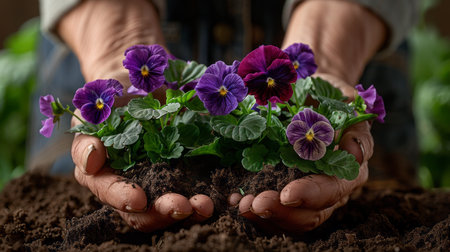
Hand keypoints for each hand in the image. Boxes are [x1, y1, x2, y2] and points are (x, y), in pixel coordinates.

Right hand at [71, 110, 213, 231]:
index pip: (110, 193)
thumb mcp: (96, 115)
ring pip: (169, 210)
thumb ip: (89, 138)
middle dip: (163, 212)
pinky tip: (220, 198)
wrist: (141, 91)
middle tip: (184, 206)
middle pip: (143, 213)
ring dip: (188, 212)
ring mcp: (158, 185)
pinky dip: (204, 199)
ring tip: (206, 205)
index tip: (139, 200)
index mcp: (103, 177)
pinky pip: (193, 194)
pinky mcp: (181, 178)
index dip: (122, 199)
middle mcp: (130, 189)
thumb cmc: (113, 103)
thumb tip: (91, 161)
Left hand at [233, 75, 373, 233]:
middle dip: (280, 212)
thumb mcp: (346, 103)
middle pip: (309, 215)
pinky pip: (269, 209)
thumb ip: (355, 126)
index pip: (332, 191)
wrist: (310, 93)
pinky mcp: (282, 190)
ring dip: (262, 216)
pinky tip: (234, 198)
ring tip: (241, 204)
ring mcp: (304, 194)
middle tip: (253, 204)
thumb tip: (356, 153)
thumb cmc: (329, 97)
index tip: (286, 195)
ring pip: (287, 218)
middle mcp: (328, 190)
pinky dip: (251, 207)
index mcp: (348, 171)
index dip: (310, 195)